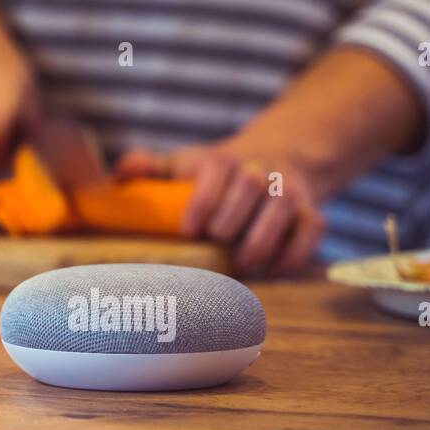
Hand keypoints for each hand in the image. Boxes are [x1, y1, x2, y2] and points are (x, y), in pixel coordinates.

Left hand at [115, 135, 327, 276]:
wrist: (271, 159)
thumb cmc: (211, 175)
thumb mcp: (178, 166)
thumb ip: (146, 169)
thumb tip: (117, 176)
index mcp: (220, 160)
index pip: (215, 170)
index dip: (202, 201)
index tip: (188, 231)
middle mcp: (258, 169)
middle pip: (252, 185)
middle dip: (232, 220)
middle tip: (215, 243)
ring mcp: (289, 190)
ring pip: (284, 208)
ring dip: (262, 241)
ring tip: (241, 264)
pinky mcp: (311, 211)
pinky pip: (312, 229)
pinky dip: (294, 253)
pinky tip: (270, 269)